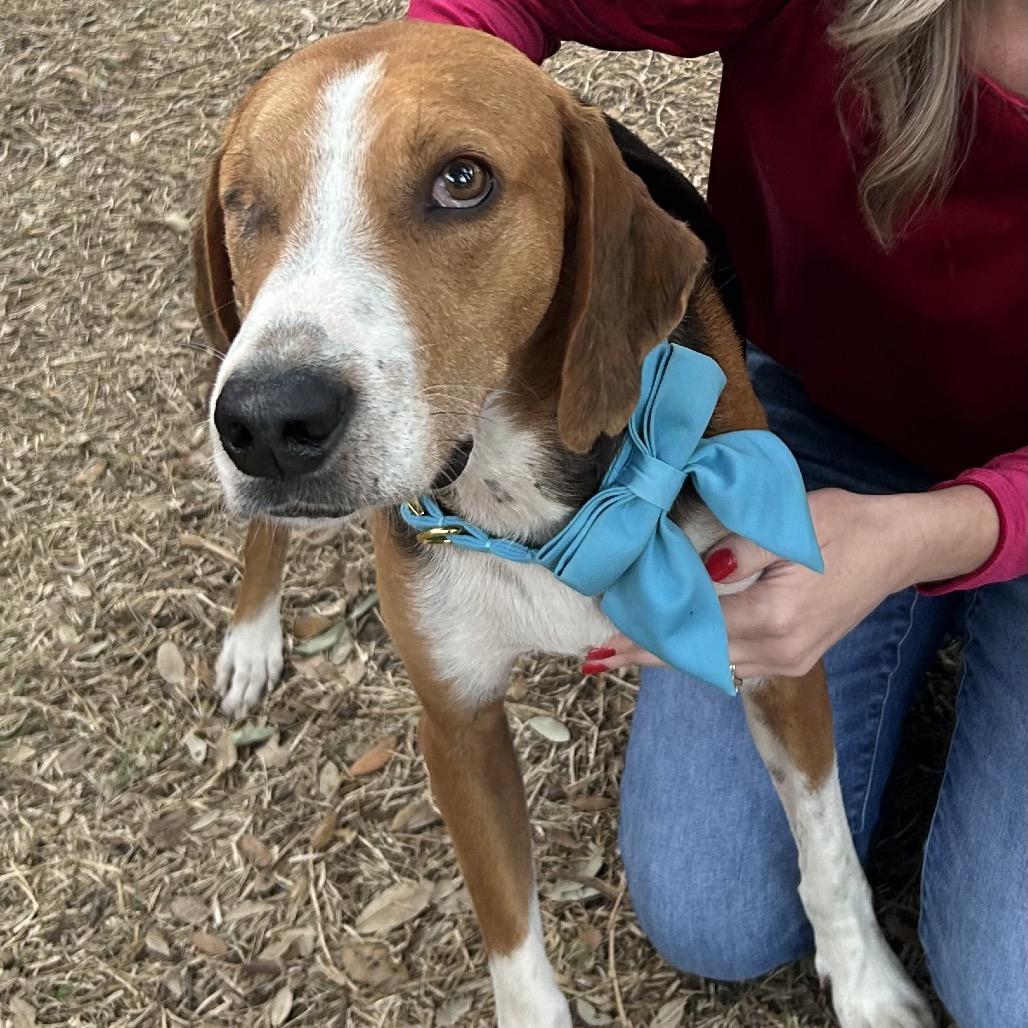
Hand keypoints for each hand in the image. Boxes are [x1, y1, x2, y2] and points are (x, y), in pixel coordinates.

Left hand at [582, 485, 998, 679]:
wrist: (897, 547)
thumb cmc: (842, 526)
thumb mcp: (786, 526)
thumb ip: (735, 554)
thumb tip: (695, 574)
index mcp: (773, 618)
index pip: (691, 632)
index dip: (644, 639)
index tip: (603, 647)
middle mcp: (779, 651)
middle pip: (697, 658)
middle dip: (646, 655)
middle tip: (597, 658)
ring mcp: (789, 661)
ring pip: (714, 665)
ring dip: (670, 658)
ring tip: (624, 653)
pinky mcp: (795, 658)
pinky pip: (734, 662)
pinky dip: (700, 655)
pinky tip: (674, 646)